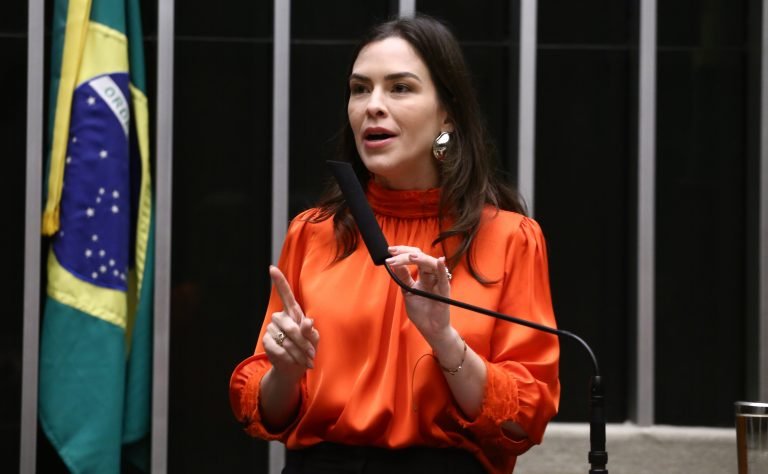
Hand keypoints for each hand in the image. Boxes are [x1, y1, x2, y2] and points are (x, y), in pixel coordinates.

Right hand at [262, 266, 319, 380]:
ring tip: (306, 360)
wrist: (294, 367)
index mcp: (294, 312)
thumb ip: (311, 331)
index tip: (272, 268)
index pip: (286, 294)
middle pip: (290, 327)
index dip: (279, 281)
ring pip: (285, 339)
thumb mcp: (314, 340)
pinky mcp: (266, 341)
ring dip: (298, 353)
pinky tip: (294, 361)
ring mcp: (271, 328)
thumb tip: (308, 322)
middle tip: (312, 354)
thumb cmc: (307, 348)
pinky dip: (289, 358)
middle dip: (303, 342)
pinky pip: (278, 349)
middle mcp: (280, 317)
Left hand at [385, 246, 452, 344]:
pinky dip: (441, 269)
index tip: (389, 251)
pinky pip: (444, 279)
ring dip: (420, 259)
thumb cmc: (421, 312)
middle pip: (421, 257)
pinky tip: (440, 261)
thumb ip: (403, 277)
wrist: (430, 329)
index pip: (414, 257)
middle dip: (406, 253)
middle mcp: (432, 275)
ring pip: (431, 264)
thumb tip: (394, 263)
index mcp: (423, 275)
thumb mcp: (408, 292)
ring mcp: (438, 282)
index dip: (402, 252)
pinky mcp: (444, 291)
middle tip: (392, 252)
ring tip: (409, 257)